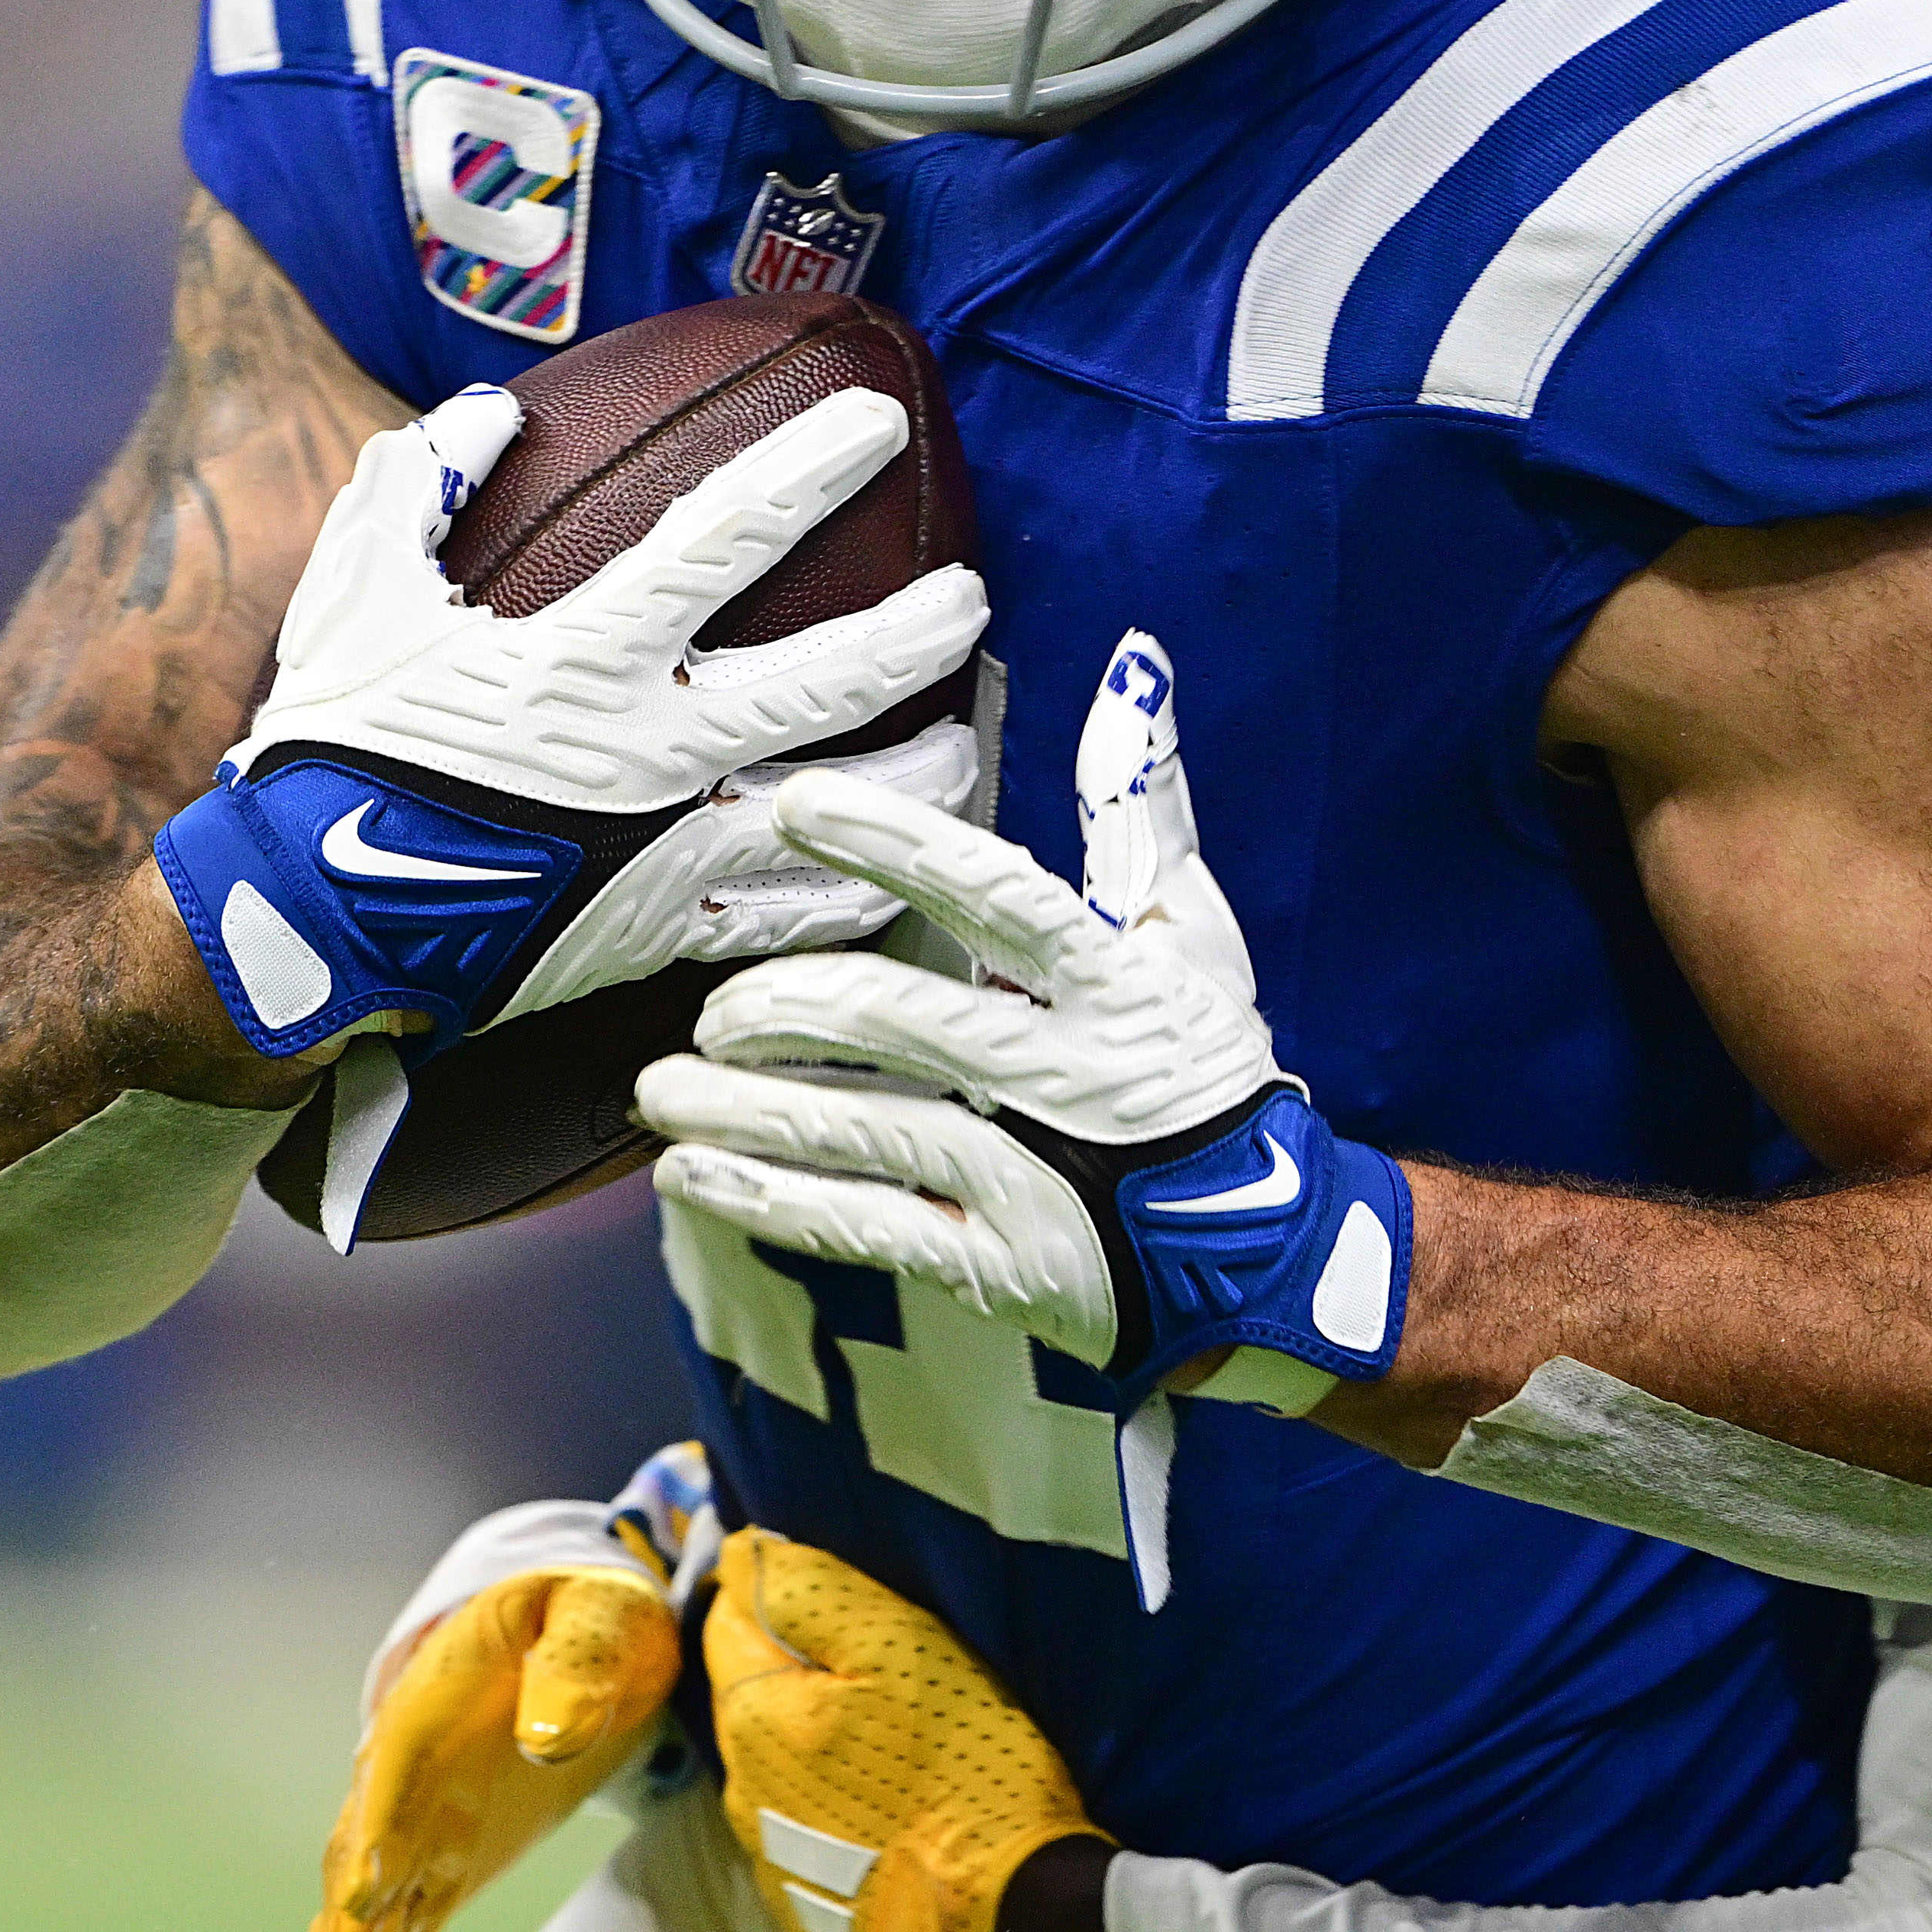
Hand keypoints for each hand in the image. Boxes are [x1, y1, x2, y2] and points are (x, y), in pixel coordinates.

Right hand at [152, 388, 988, 1061]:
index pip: (723, 536)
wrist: (302, 923)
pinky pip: (788, 919)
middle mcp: (645, 749)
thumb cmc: (332, 748)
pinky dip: (856, 890)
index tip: (877, 421)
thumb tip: (489, 411)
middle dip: (912, 635)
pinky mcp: (660, 934)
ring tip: (966, 742)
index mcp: (580, 654)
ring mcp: (663, 850)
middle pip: (822, 683)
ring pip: (834, 812)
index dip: (808, 469)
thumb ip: (421, 487)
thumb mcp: (354, 592)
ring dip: (916, 777)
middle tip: (971, 599)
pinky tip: (900, 868)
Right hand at [277, 1441, 722, 1931]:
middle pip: (358, 1859)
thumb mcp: (599, 1617)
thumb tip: (549, 1739)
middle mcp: (406, 1777)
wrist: (585, 1634)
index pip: (394, 1771)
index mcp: (432, 1703)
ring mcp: (416, 1828)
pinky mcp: (440, 1865)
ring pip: (362, 1913)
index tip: (365, 1894)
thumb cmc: (591, 1617)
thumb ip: (576, 1664)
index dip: (377, 1831)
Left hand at [638, 634, 1413, 1390]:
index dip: (899, 847)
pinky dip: (769, 1198)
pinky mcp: (1004, 1264)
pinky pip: (865, 1228)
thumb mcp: (1193, 933)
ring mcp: (1038, 1177)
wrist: (1272, 1252)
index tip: (795, 803)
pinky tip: (689, 1171)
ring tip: (659, 1086)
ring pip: (869, 1129)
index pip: (1001, 897)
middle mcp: (1072, 1076)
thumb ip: (1140, 806)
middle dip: (790, 1006)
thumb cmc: (1209, 1067)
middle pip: (906, 1022)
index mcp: (1116, 983)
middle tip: (717, 1006)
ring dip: (750, 1106)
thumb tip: (1130, 667)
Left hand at [701, 1529, 1100, 1931]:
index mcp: (752, 1716)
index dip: (772, 1588)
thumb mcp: (901, 1654)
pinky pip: (807, 1829)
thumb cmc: (959, 1771)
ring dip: (813, 1740)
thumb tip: (743, 1551)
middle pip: (751, 1695)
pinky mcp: (812, 1913)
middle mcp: (741, 1790)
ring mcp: (773, 1860)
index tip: (828, 1585)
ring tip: (889, 1736)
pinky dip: (835, 1805)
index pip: (728, 1618)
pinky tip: (890, 1809)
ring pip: (776, 1766)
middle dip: (793, 1667)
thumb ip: (814, 1594)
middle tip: (874, 1659)